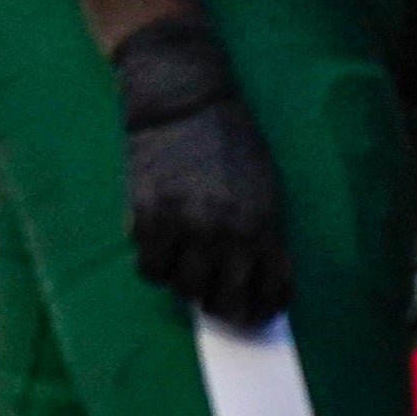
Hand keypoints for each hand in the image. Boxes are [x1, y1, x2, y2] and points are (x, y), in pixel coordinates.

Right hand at [109, 17, 288, 325]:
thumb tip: (256, 278)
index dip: (261, 311)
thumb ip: (263, 232)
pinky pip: (149, 270)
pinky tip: (160, 251)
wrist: (184, 101)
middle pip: (223, 301)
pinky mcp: (147, 216)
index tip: (253, 314)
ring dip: (186, 285)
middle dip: (222, 305)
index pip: (269, 293)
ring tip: (186, 267)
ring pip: (184, 289)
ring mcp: (185, 226)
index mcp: (263, 224)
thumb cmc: (230, 141)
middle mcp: (226, 232)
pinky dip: (155, 268)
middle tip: (215, 299)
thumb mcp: (265, 187)